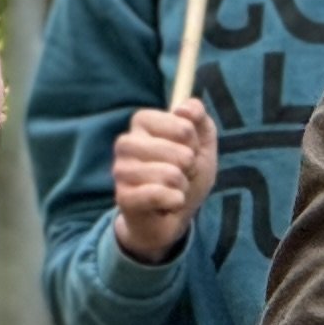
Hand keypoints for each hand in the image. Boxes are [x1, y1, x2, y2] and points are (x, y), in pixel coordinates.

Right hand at [110, 99, 217, 262]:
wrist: (173, 216)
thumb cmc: (185, 174)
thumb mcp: (202, 144)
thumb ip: (199, 119)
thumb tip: (184, 108)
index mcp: (143, 122)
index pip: (183, 124)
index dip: (194, 141)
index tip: (188, 149)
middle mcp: (126, 142)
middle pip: (180, 151)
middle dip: (190, 167)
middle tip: (180, 174)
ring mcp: (121, 169)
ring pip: (171, 174)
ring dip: (182, 186)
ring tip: (173, 189)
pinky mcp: (123, 196)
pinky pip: (160, 194)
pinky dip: (174, 201)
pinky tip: (168, 204)